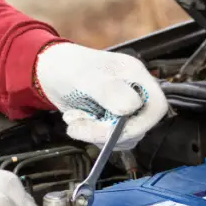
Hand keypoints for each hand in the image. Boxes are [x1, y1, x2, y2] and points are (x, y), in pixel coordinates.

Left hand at [35, 42, 167, 148]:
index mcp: (136, 76)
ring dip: (96, 134)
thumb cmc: (67, 66)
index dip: (138, 123)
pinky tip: (76, 120)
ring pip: (124, 136)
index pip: (156, 107)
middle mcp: (134, 93)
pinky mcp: (111, 120)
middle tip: (81, 125)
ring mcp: (123, 107)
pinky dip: (91, 135)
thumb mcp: (86, 76)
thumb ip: (108, 90)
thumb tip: (130, 107)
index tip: (112, 129)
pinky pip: (110, 139)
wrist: (49, 72)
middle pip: (140, 126)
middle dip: (108, 132)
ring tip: (74, 119)